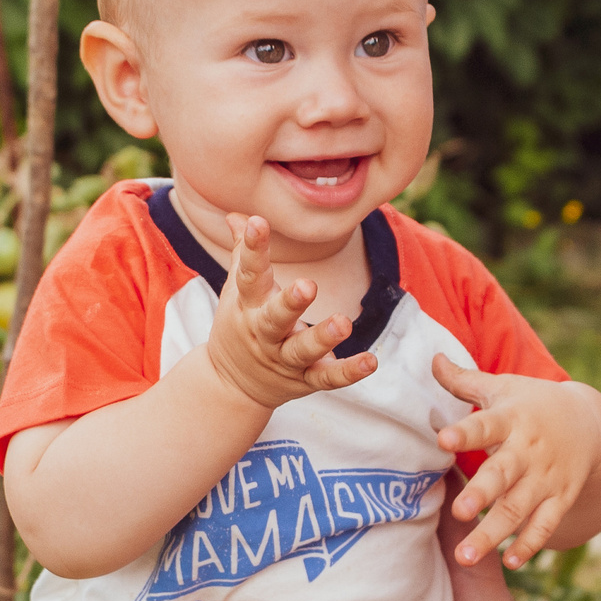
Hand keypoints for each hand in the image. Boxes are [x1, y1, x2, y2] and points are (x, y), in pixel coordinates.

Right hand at [204, 215, 377, 408]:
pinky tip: (370, 361)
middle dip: (290, 303)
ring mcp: (284, 359)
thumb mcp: (236, 291)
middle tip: (308, 285)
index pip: (249, 274)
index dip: (252, 248)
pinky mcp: (304, 380)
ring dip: (323, 338)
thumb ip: (242, 254)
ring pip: (302, 350)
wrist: (230, 386)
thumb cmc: (240, 325)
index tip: (256, 222)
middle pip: (274, 318)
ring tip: (344, 323)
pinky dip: (348, 372)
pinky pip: (326, 378)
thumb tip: (236, 215)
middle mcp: (264, 333)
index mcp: (248, 305)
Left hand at [433, 357, 600, 567]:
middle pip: (503, 474)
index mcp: (512, 419)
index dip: (465, 432)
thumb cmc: (533, 404)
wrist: (591, 423)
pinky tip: (509, 562)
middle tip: (458, 513)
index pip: (485, 425)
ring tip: (466, 556)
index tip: (442, 439)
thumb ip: (465, 381)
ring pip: (519, 508)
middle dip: (482, 494)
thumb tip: (430, 358)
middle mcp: (529, 450)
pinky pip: (545, 524)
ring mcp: (547, 477)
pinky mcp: (561, 497)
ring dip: (494, 533)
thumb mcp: (503, 388)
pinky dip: (529, 544)